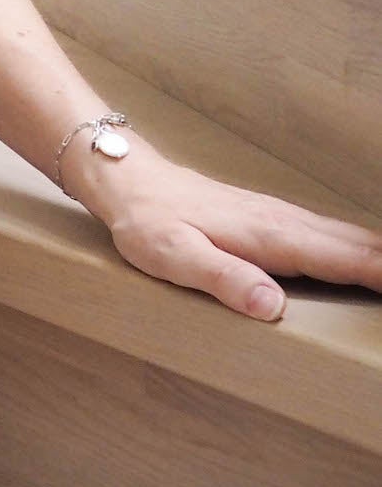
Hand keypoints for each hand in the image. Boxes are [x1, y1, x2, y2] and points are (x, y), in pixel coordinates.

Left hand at [74, 144, 381, 321]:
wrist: (129, 182)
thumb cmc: (148, 224)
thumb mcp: (174, 257)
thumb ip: (223, 279)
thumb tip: (270, 305)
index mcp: (275, 238)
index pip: (352, 260)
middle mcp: (290, 224)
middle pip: (368, 246)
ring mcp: (287, 219)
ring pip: (357, 239)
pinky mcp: (280, 221)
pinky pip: (339, 237)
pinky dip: (370, 249)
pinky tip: (379, 260)